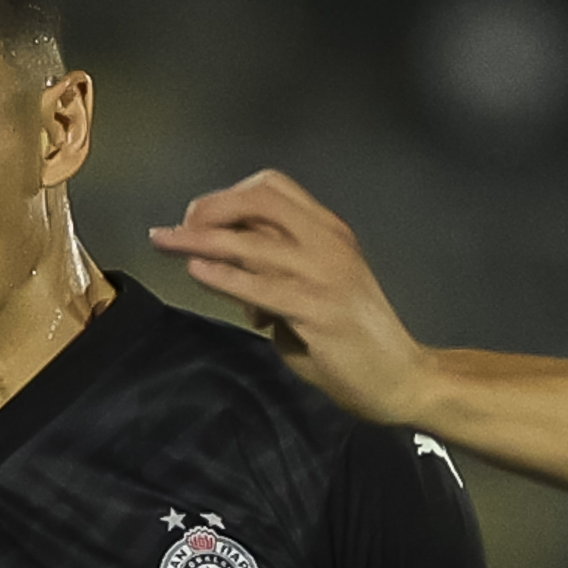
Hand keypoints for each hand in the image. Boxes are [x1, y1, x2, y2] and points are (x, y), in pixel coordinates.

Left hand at [148, 172, 432, 423]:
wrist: (403, 379)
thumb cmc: (355, 342)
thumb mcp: (313, 294)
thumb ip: (275, 277)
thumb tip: (231, 277)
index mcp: (331, 233)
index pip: (273, 189)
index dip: (228, 197)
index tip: (198, 219)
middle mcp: (330, 244)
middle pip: (260, 200)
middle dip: (210, 208)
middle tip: (176, 229)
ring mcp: (326, 275)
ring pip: (253, 243)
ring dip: (199, 240)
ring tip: (165, 242)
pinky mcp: (319, 311)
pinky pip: (262, 286)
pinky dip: (223, 276)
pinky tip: (197, 272)